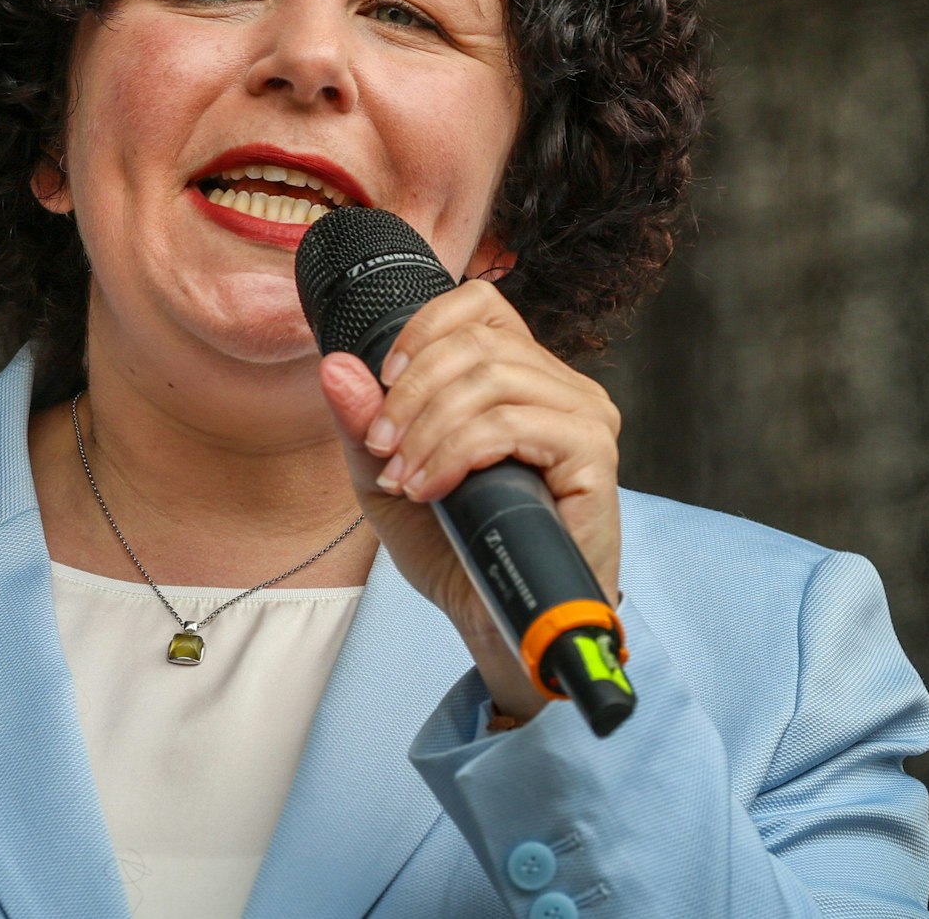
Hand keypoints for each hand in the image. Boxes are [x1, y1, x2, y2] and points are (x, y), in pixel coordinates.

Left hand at [315, 278, 622, 719]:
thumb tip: (335, 366)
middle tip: (383, 449)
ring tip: (404, 479)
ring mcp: (584, 418)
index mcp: (521, 378)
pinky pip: (513, 424)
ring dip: (429, 428)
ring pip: (492, 379)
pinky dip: (458, 451)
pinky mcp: (593, 456)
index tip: (382, 385)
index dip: (423, 331)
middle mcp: (560, 388)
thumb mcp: (389, 481)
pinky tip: (433, 488)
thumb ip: (363, 425)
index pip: (479, 305)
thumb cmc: (456, 551)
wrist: (494, 624)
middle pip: (476, 342)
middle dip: (410, 394)